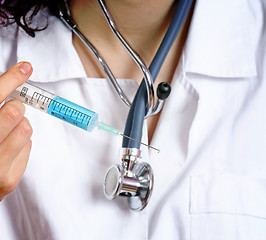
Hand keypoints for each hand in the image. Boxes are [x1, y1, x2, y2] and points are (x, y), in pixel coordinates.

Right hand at [0, 62, 32, 200]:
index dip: (11, 79)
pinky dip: (22, 143)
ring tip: (6, 133)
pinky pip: (29, 146)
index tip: (25, 69)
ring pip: (26, 128)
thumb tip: (16, 80)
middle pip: (14, 111)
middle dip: (15, 107)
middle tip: (11, 109)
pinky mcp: (9, 180)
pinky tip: (8, 149)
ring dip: (20, 126)